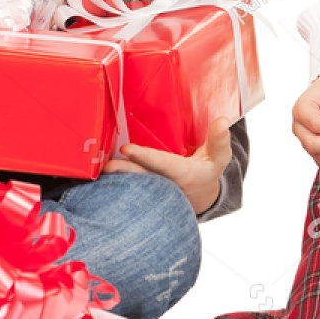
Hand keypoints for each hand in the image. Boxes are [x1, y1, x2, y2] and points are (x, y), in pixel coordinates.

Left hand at [104, 117, 232, 214]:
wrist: (199, 198)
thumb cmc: (207, 172)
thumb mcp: (218, 158)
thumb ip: (219, 140)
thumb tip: (223, 120)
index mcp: (182, 175)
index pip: (161, 164)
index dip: (145, 157)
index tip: (127, 149)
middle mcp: (164, 186)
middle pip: (141, 178)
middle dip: (123, 172)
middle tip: (105, 165)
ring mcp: (151, 191)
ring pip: (132, 184)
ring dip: (115, 178)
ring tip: (96, 168)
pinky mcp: (142, 192)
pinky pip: (128, 187)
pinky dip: (115, 181)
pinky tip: (98, 172)